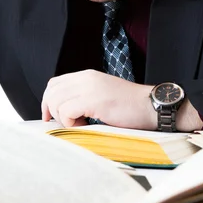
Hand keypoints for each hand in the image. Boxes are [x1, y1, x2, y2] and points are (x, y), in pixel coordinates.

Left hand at [41, 70, 202, 130]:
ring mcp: (90, 88)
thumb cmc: (133, 108)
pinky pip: (66, 111)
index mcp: (88, 76)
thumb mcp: (104, 97)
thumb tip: (64, 113)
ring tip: (81, 124)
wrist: (153, 107)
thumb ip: (85, 99)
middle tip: (66, 124)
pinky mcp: (94, 100)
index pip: (55, 84)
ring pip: (56, 101)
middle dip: (52, 111)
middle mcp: (86, 78)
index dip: (49, 101)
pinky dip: (71, 123)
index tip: (52, 117)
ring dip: (64, 118)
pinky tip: (86, 125)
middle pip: (51, 91)